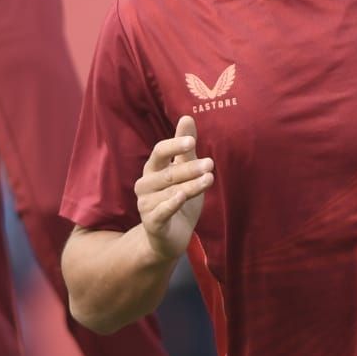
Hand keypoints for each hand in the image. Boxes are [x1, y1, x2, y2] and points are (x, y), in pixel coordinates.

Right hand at [135, 116, 213, 259]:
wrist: (170, 239)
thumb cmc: (179, 201)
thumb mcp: (186, 172)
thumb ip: (186, 149)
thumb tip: (187, 117)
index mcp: (153, 169)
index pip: (160, 152)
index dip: (174, 146)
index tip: (191, 141)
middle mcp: (145, 185)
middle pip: (168, 172)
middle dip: (190, 167)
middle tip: (210, 163)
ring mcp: (146, 205)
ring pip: (170, 191)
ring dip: (191, 184)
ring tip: (209, 179)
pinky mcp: (152, 223)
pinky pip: (162, 211)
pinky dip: (172, 203)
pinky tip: (182, 196)